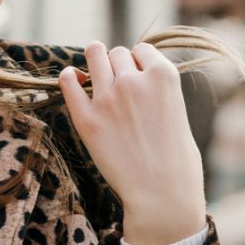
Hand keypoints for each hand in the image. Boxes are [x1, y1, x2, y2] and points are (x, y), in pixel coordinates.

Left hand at [59, 41, 206, 244]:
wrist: (162, 194)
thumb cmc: (175, 159)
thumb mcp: (177, 110)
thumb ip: (155, 87)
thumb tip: (132, 71)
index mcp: (163, 76)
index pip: (141, 50)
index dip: (137, 62)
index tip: (136, 76)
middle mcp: (133, 80)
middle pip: (116, 53)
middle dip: (116, 65)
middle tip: (118, 84)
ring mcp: (107, 97)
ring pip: (93, 54)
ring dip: (93, 61)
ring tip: (93, 75)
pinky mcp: (86, 117)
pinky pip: (68, 80)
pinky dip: (69, 76)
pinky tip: (74, 81)